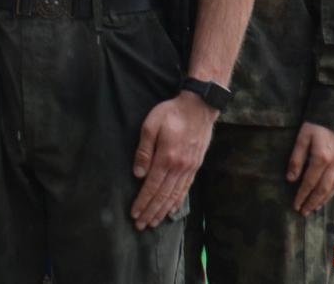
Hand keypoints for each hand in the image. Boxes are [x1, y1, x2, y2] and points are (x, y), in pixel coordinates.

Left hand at [130, 91, 216, 228]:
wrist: (199, 107)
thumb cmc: (171, 113)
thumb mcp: (151, 125)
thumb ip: (144, 151)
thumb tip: (138, 174)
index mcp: (167, 157)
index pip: (152, 186)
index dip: (142, 202)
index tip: (134, 214)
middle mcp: (180, 167)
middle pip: (163, 195)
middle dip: (151, 212)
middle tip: (141, 226)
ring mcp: (189, 168)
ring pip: (175, 195)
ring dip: (163, 211)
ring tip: (154, 223)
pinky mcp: (195, 166)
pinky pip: (185, 189)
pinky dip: (178, 202)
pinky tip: (171, 210)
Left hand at [288, 122, 333, 214]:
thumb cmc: (316, 124)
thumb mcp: (302, 138)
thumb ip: (296, 158)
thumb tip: (290, 179)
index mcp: (321, 158)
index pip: (310, 182)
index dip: (302, 195)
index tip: (295, 205)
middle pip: (323, 189)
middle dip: (313, 202)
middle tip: (304, 212)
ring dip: (324, 199)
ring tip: (315, 207)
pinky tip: (329, 194)